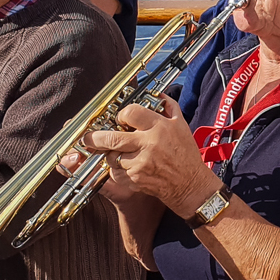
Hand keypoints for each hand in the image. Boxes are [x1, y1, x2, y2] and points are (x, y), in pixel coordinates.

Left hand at [80, 96, 220, 217]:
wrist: (190, 185)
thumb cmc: (185, 155)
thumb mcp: (181, 125)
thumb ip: (168, 106)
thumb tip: (157, 94)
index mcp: (159, 127)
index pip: (130, 113)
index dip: (121, 114)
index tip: (120, 118)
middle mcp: (148, 144)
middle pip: (111, 137)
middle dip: (95, 137)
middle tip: (89, 137)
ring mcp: (140, 163)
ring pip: (111, 156)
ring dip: (109, 153)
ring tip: (115, 151)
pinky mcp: (135, 179)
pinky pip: (115, 172)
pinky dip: (116, 169)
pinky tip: (124, 166)